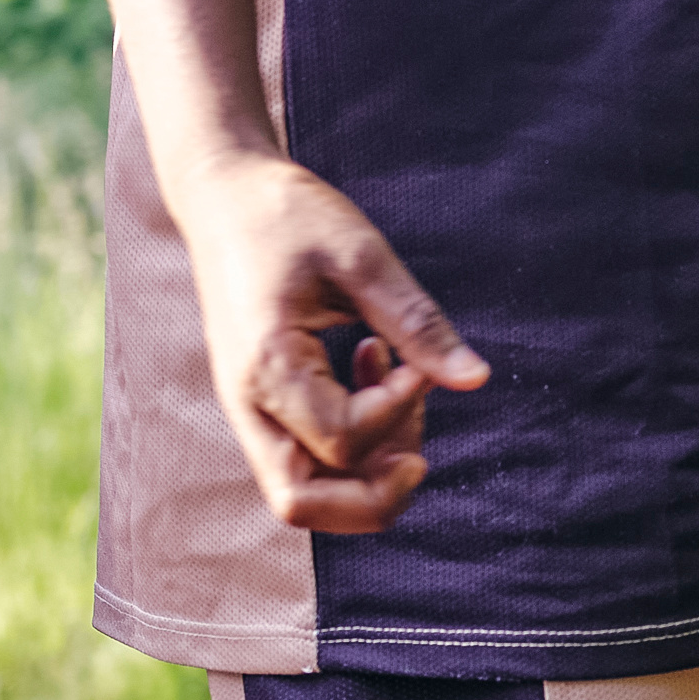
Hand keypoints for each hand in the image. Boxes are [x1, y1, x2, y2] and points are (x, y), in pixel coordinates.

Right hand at [173, 153, 488, 533]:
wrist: (222, 193)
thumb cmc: (285, 213)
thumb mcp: (359, 255)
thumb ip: (416, 322)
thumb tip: (476, 378)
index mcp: (266, 365)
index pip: (341, 441)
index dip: (395, 413)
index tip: (417, 363)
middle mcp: (247, 402)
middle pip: (302, 506)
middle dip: (375, 494)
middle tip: (420, 448)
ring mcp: (249, 409)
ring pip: (304, 493)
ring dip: (367, 469)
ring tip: (403, 391)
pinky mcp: (263, 403)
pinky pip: (307, 459)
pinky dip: (352, 443)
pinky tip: (375, 371)